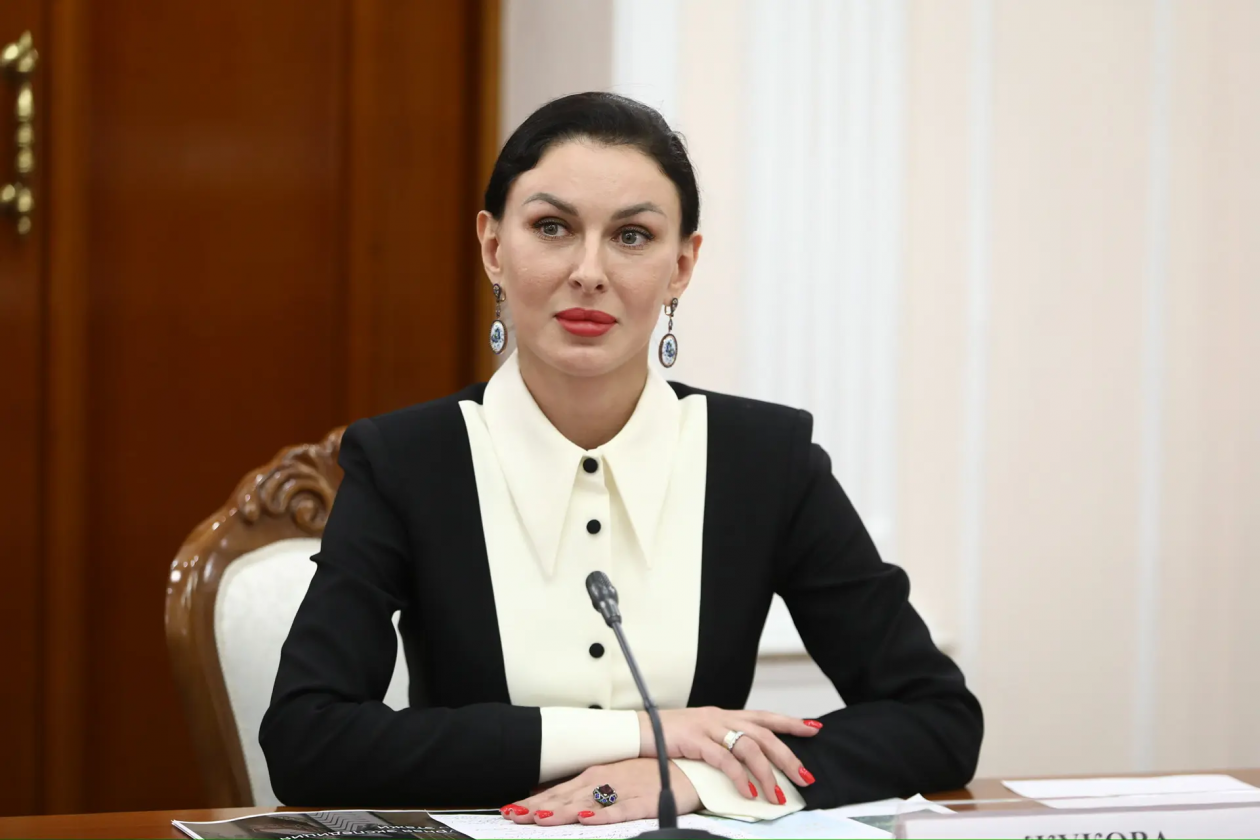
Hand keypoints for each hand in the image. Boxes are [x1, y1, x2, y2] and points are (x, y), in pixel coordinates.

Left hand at [500, 758, 699, 825]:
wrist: (685, 769)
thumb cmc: (646, 775)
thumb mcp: (609, 778)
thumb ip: (580, 790)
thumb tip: (547, 795)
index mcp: (594, 776)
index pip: (556, 792)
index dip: (532, 802)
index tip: (509, 810)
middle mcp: (604, 781)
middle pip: (565, 798)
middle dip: (537, 808)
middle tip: (513, 816)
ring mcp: (622, 790)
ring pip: (587, 803)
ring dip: (562, 811)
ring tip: (540, 818)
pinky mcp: (643, 801)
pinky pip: (620, 810)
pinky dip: (603, 815)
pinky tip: (587, 819)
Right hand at [639, 707, 821, 803]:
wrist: (639, 729)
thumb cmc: (670, 735)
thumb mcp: (703, 734)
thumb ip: (724, 742)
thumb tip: (747, 761)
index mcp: (725, 715)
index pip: (765, 717)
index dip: (790, 722)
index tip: (814, 729)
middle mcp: (721, 718)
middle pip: (764, 734)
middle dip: (788, 756)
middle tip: (805, 777)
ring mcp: (709, 727)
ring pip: (749, 747)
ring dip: (766, 773)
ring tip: (777, 795)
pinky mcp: (695, 740)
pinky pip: (724, 759)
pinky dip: (738, 776)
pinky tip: (747, 791)